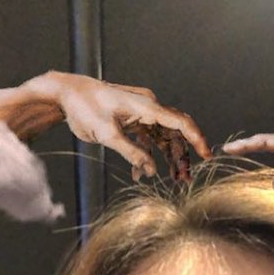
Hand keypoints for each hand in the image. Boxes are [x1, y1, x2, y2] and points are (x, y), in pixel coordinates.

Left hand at [0, 71, 211, 181]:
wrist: (66, 93)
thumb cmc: (84, 108)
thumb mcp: (107, 135)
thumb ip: (131, 153)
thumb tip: (151, 171)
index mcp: (146, 106)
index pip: (180, 122)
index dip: (196, 140)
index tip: (207, 156)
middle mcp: (148, 106)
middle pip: (174, 133)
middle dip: (181, 157)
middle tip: (184, 180)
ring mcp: (141, 112)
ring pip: (163, 137)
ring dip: (166, 158)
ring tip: (171, 179)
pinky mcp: (132, 119)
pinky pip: (147, 138)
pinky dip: (147, 155)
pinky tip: (139, 173)